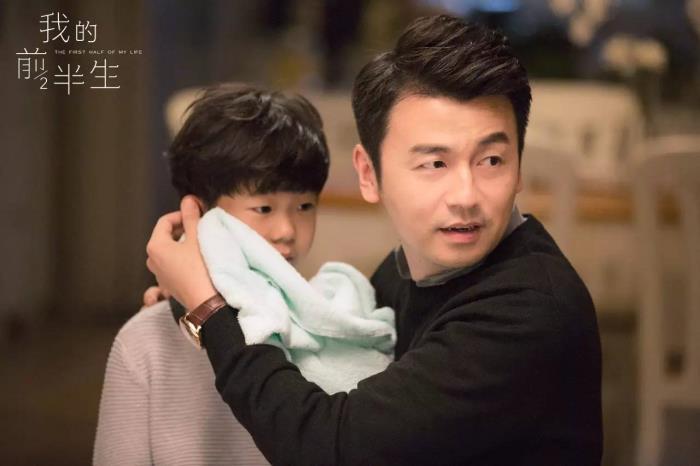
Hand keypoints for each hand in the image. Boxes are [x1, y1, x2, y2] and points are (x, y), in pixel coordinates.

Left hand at [146, 196, 216, 310]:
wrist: (207, 301)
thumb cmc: (201, 268)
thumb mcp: (197, 238)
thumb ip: (191, 217)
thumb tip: (188, 200)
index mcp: (155, 246)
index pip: (165, 221)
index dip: (181, 214)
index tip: (197, 214)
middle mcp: (152, 260)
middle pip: (166, 236)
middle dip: (183, 229)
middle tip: (201, 227)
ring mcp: (159, 274)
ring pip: (170, 250)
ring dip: (183, 244)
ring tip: (200, 243)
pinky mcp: (168, 284)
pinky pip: (173, 264)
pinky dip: (183, 258)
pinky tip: (198, 260)